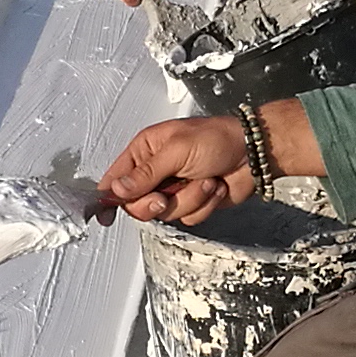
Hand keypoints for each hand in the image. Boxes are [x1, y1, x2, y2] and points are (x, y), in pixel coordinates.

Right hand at [94, 115, 255, 227]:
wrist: (253, 153)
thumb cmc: (216, 138)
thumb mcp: (176, 150)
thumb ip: (146, 173)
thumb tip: (116, 189)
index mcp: (145, 151)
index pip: (116, 178)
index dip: (108, 196)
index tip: (103, 214)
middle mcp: (156, 172)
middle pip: (136, 204)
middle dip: (155, 203)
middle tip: (167, 195)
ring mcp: (174, 189)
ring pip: (165, 214)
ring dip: (189, 199)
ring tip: (205, 179)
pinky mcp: (192, 202)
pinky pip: (187, 217)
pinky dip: (203, 204)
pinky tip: (214, 186)